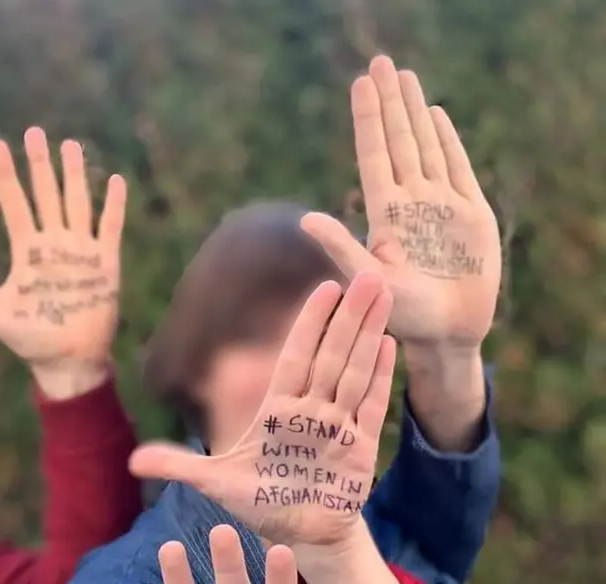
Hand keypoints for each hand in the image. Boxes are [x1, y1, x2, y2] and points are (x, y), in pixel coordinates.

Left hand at [0, 127, 125, 391]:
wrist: (67, 360)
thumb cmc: (30, 339)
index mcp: (28, 251)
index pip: (15, 204)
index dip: (6, 175)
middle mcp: (54, 245)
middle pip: (46, 195)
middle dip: (39, 165)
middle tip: (35, 132)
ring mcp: (81, 252)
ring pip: (77, 204)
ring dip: (74, 176)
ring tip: (71, 146)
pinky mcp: (105, 265)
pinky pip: (110, 228)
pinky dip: (114, 206)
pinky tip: (115, 181)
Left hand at [129, 271, 395, 545]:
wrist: (301, 535)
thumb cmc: (261, 504)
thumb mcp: (218, 482)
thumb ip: (181, 465)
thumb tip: (133, 461)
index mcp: (279, 410)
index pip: (296, 356)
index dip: (310, 322)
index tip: (325, 287)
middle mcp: (311, 409)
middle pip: (333, 354)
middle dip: (350, 316)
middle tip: (370, 275)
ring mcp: (338, 425)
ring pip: (355, 371)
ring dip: (370, 334)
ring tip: (385, 296)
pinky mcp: (361, 447)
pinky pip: (371, 405)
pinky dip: (381, 376)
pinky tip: (389, 345)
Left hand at [301, 55, 500, 347]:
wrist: (450, 331)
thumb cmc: (407, 316)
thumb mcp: (371, 281)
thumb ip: (342, 248)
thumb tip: (304, 219)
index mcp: (384, 215)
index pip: (374, 156)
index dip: (369, 119)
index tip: (361, 83)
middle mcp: (409, 203)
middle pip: (398, 141)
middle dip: (390, 102)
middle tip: (381, 61)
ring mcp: (440, 205)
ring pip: (425, 146)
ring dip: (414, 111)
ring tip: (404, 76)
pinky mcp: (470, 212)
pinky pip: (457, 167)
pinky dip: (446, 140)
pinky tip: (434, 116)